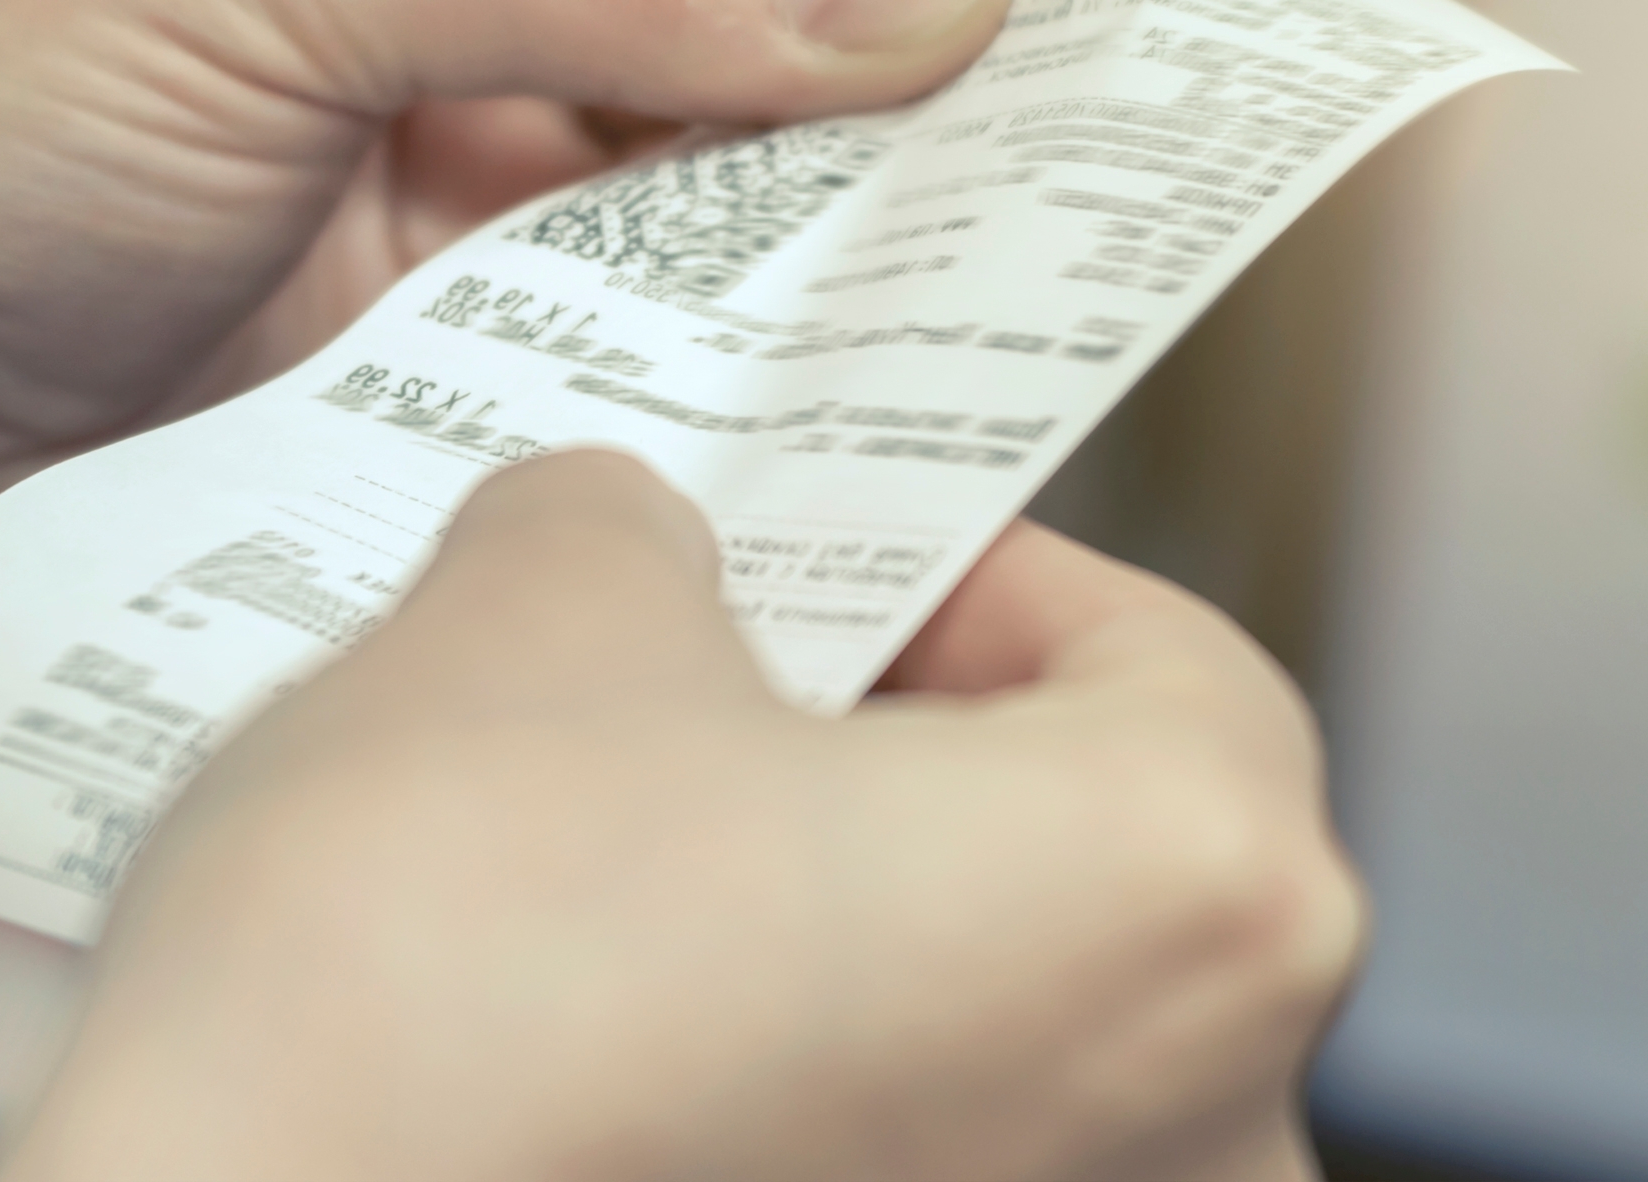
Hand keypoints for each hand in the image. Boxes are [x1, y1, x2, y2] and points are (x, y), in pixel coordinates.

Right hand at [0, 452, 1363, 1181]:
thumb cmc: (431, 1000)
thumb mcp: (535, 615)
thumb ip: (639, 529)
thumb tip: (629, 546)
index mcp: (1206, 894)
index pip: (1153, 662)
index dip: (954, 583)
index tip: (814, 567)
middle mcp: (1216, 1128)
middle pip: (1086, 875)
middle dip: (884, 776)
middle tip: (683, 705)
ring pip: (991, 1055)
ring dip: (821, 960)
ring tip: (602, 889)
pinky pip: (881, 1171)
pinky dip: (772, 1120)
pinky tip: (592, 1069)